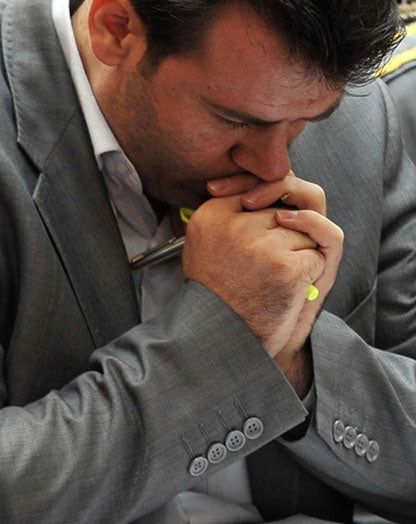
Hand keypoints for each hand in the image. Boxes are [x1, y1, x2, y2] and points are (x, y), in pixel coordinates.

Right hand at [185, 173, 339, 390]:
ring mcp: (261, 245)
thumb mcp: (206, 244)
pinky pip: (317, 256)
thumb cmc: (218, 294)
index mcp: (209, 216)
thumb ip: (232, 214)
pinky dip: (309, 276)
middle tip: (269, 265)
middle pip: (286, 211)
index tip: (269, 218)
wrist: (221, 338)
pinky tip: (286, 291)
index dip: (273, 200)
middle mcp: (232, 225)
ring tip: (273, 280)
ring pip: (305, 234)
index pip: (258, 185)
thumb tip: (269, 191)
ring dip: (299, 256)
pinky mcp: (285, 267)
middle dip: (287, 236)